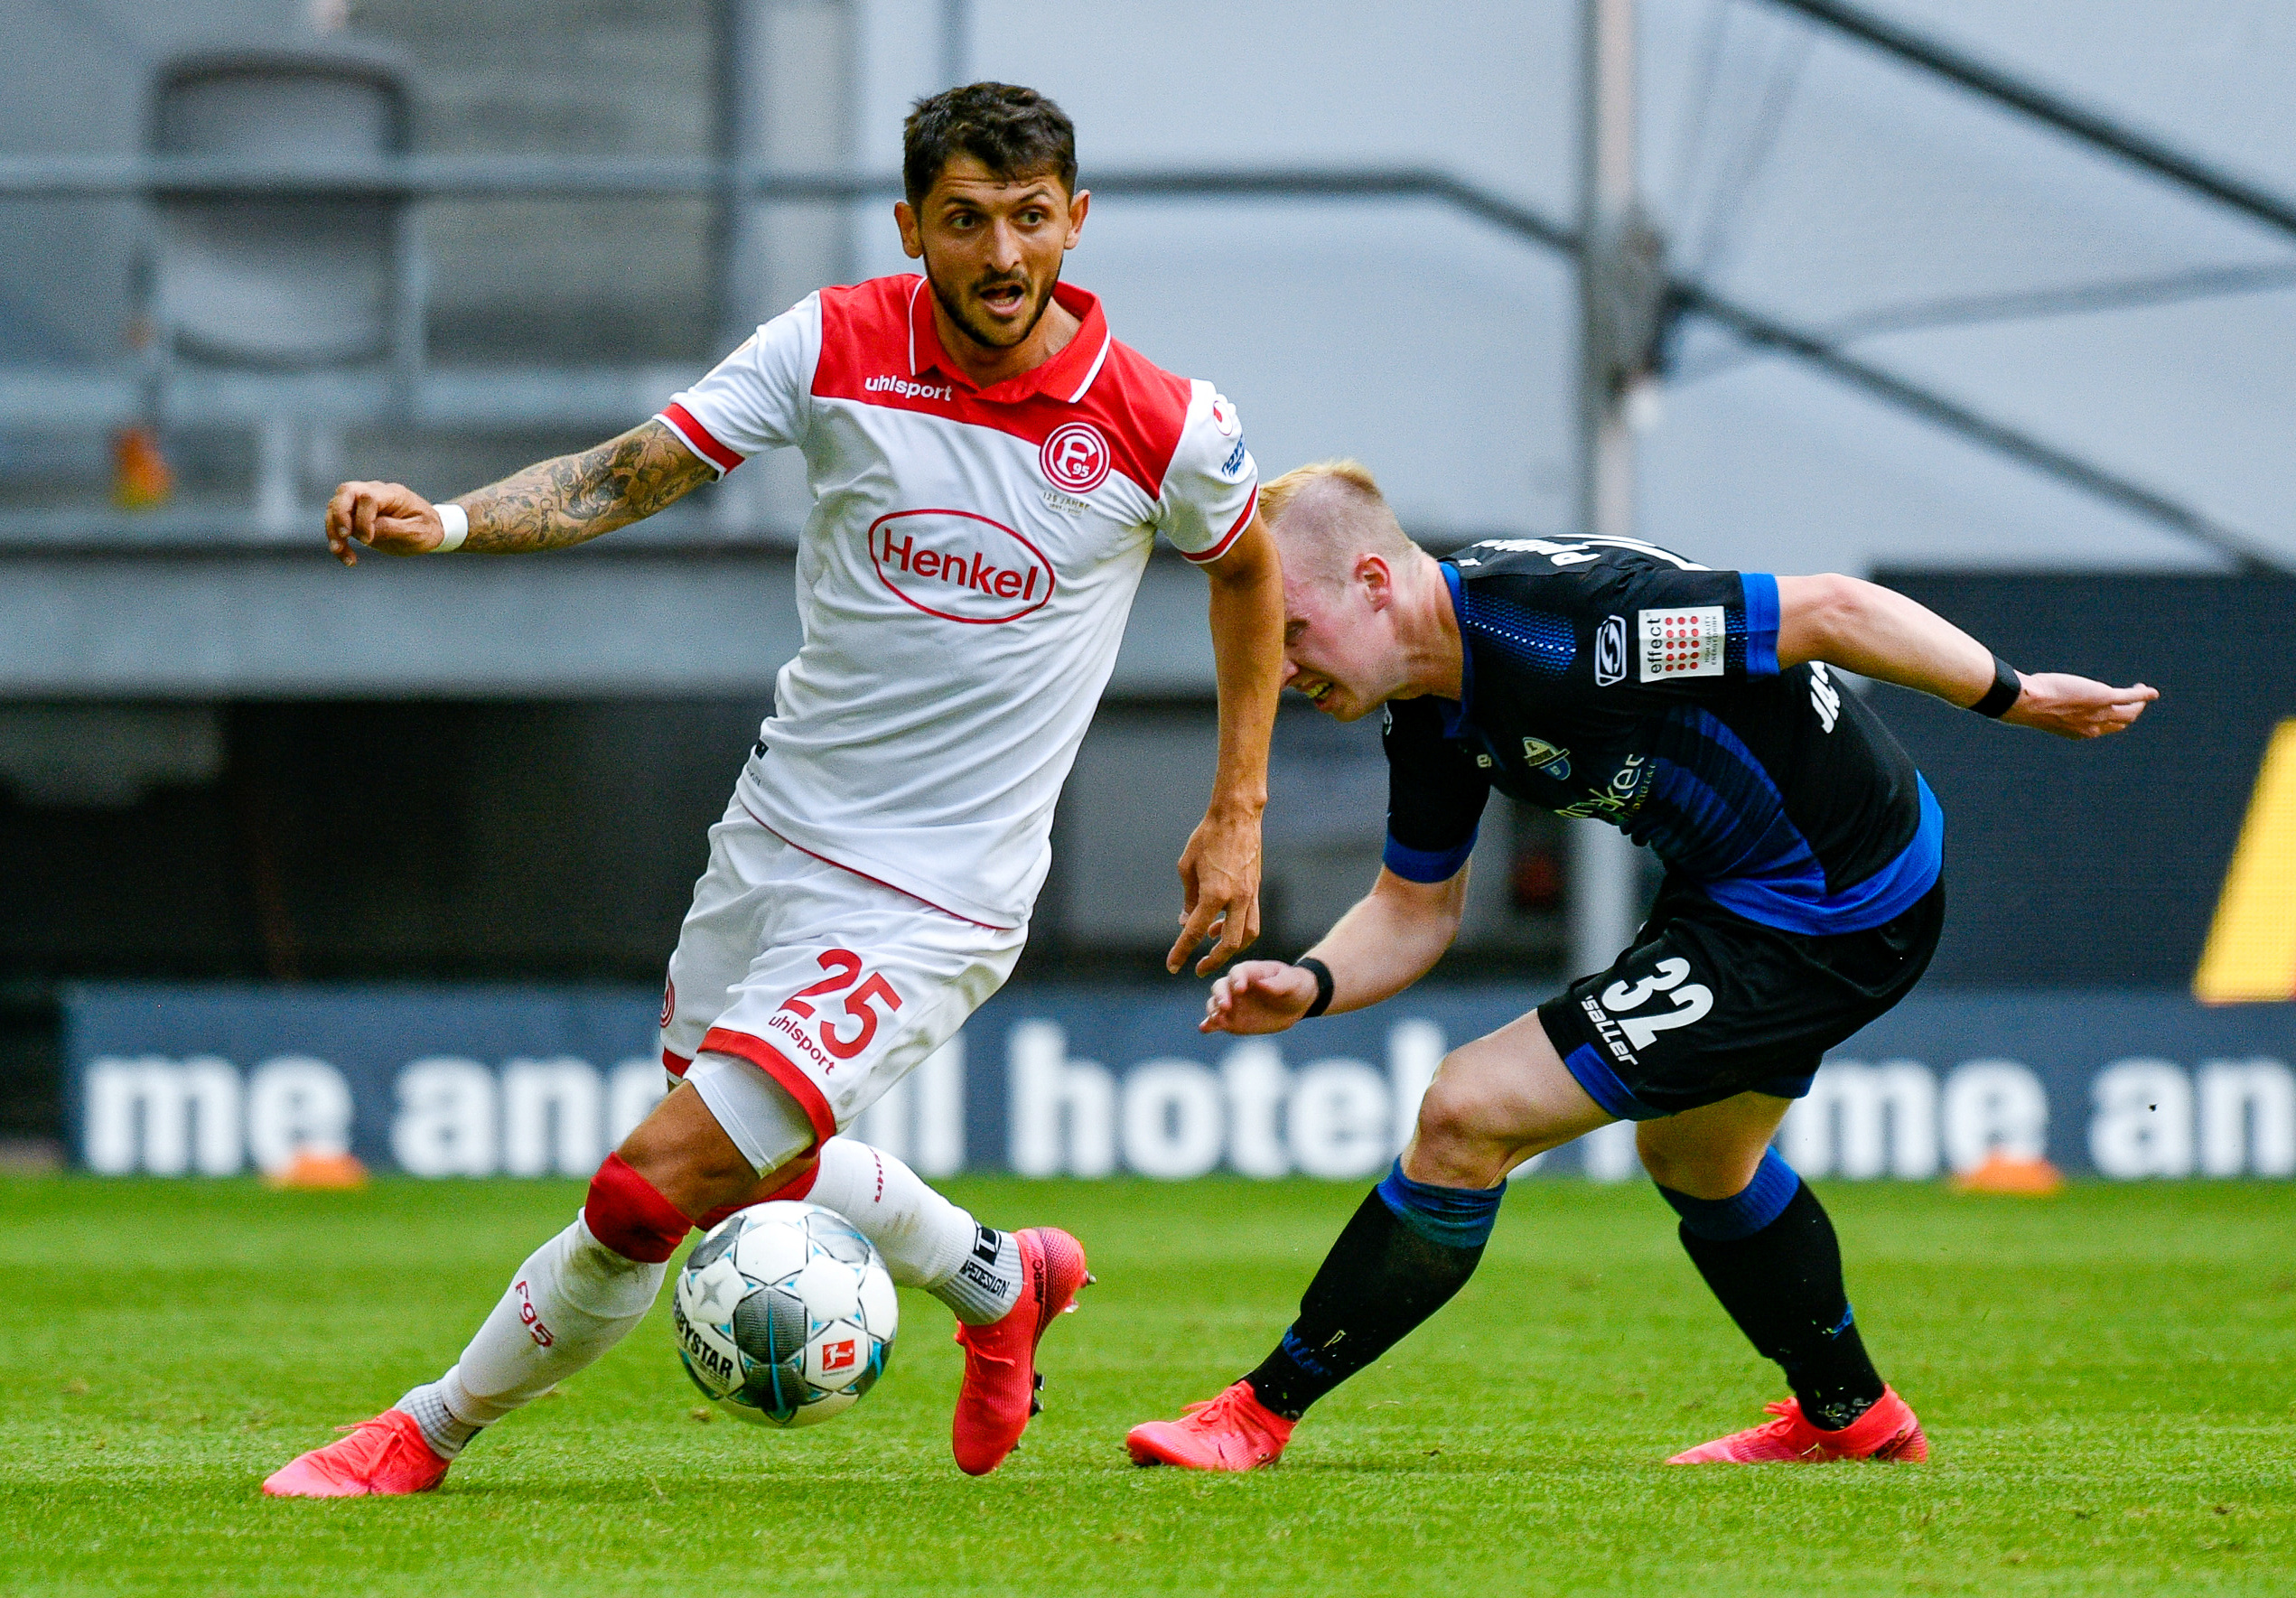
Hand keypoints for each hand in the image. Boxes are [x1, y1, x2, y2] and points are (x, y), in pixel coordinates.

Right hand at [325, 480, 445, 565]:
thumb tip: (369, 530)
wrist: (428, 529)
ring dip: (333, 531)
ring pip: (335, 508)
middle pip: (344, 492)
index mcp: (392, 493)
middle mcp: (373, 492)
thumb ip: (393, 529)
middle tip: (344, 536)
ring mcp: (362, 502)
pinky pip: (337, 522)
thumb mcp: (417, 532)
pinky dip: (337, 539)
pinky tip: (347, 557)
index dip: (364, 519)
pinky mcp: (355, 515)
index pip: (368, 498)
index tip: (369, 540)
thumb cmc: (426, 528)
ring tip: (341, 553)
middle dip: (339, 514)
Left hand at [1167, 805, 1262, 975]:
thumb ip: (1188, 899)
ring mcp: (1251, 895)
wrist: (1237, 816)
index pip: (1194, 932)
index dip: (1181, 952)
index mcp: (1214, 894)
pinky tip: (1222, 925)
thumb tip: (1185, 922)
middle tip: (1199, 968)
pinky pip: (1252, 919)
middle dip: (1214, 960)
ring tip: (1213, 945)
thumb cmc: (1207, 837)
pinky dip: (1239, 930)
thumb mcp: (1187, 867)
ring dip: (1231, 948)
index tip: (1172, 966)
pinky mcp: (1256, 890)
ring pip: (1248, 935)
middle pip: (1230, 944)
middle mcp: (1236, 899)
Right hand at [1200, 959, 1316, 1034]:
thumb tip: (1261, 984)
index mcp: (1251, 971)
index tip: (1240, 989)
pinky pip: (1217, 1021)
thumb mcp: (1292, 982)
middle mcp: (1236, 986)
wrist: (1296, 1003)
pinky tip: (1204, 1029)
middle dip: (1220, 996)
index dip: (1237, 979)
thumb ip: (1278, 983)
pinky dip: (1209, 1024)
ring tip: (1217, 1020)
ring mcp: (1233, 1003)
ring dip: (1213, 1011)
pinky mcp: (1232, 1020)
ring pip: (1215, 1004)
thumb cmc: (1295, 985)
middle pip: (1220, 987)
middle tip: (1225, 1007)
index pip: (1238, 971)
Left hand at [2001, 672, 2157, 739]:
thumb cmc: (2026, 705)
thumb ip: (2051, 710)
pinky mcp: (2104, 697)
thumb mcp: (2042, 712)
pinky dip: (2144, 694)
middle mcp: (2094, 727)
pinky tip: (2151, 691)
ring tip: (2141, 691)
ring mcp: (2101, 712)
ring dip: (2139, 702)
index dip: (2112, 721)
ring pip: (2131, 711)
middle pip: (2122, 723)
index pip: (2104, 729)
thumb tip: (2040, 700)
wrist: (2026, 703)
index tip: (2114, 710)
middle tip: (2135, 701)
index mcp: (2080, 733)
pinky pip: (2131, 697)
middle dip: (2131, 712)